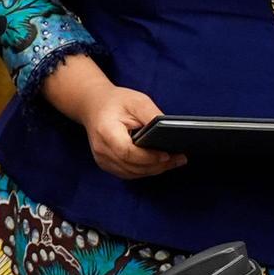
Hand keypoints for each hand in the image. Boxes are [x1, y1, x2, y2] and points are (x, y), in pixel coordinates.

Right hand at [43, 57, 182, 179]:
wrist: (93, 105)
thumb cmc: (116, 102)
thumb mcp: (137, 101)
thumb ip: (152, 116)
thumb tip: (171, 132)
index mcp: (106, 131)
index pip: (127, 152)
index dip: (148, 156)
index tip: (167, 154)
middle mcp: (102, 149)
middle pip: (132, 166)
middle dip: (157, 165)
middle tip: (179, 158)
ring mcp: (102, 159)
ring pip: (132, 173)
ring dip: (154, 170)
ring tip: (174, 161)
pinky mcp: (107, 164)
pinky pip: (129, 173)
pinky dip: (146, 170)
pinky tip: (160, 164)